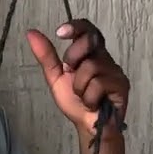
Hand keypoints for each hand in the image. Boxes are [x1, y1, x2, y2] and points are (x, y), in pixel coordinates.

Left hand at [27, 19, 129, 135]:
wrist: (87, 126)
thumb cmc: (75, 101)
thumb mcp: (55, 76)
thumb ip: (46, 55)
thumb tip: (31, 32)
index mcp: (89, 54)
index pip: (88, 30)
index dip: (76, 26)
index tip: (60, 32)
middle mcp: (104, 58)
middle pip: (90, 40)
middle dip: (72, 56)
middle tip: (70, 73)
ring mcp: (115, 71)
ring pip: (90, 66)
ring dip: (79, 86)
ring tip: (83, 95)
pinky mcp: (121, 85)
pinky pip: (98, 83)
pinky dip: (88, 97)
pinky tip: (93, 103)